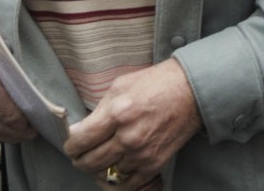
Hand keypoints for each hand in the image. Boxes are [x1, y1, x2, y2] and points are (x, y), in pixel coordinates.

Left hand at [63, 58, 201, 181]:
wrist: (192, 90)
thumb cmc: (155, 83)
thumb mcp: (121, 85)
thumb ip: (99, 109)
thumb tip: (79, 130)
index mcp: (117, 113)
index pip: (80, 141)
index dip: (71, 145)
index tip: (72, 144)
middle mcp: (128, 136)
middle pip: (89, 161)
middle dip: (80, 160)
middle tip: (81, 155)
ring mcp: (142, 153)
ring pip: (106, 173)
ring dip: (100, 169)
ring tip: (101, 160)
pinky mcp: (154, 163)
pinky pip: (127, 183)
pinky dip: (118, 179)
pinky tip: (116, 170)